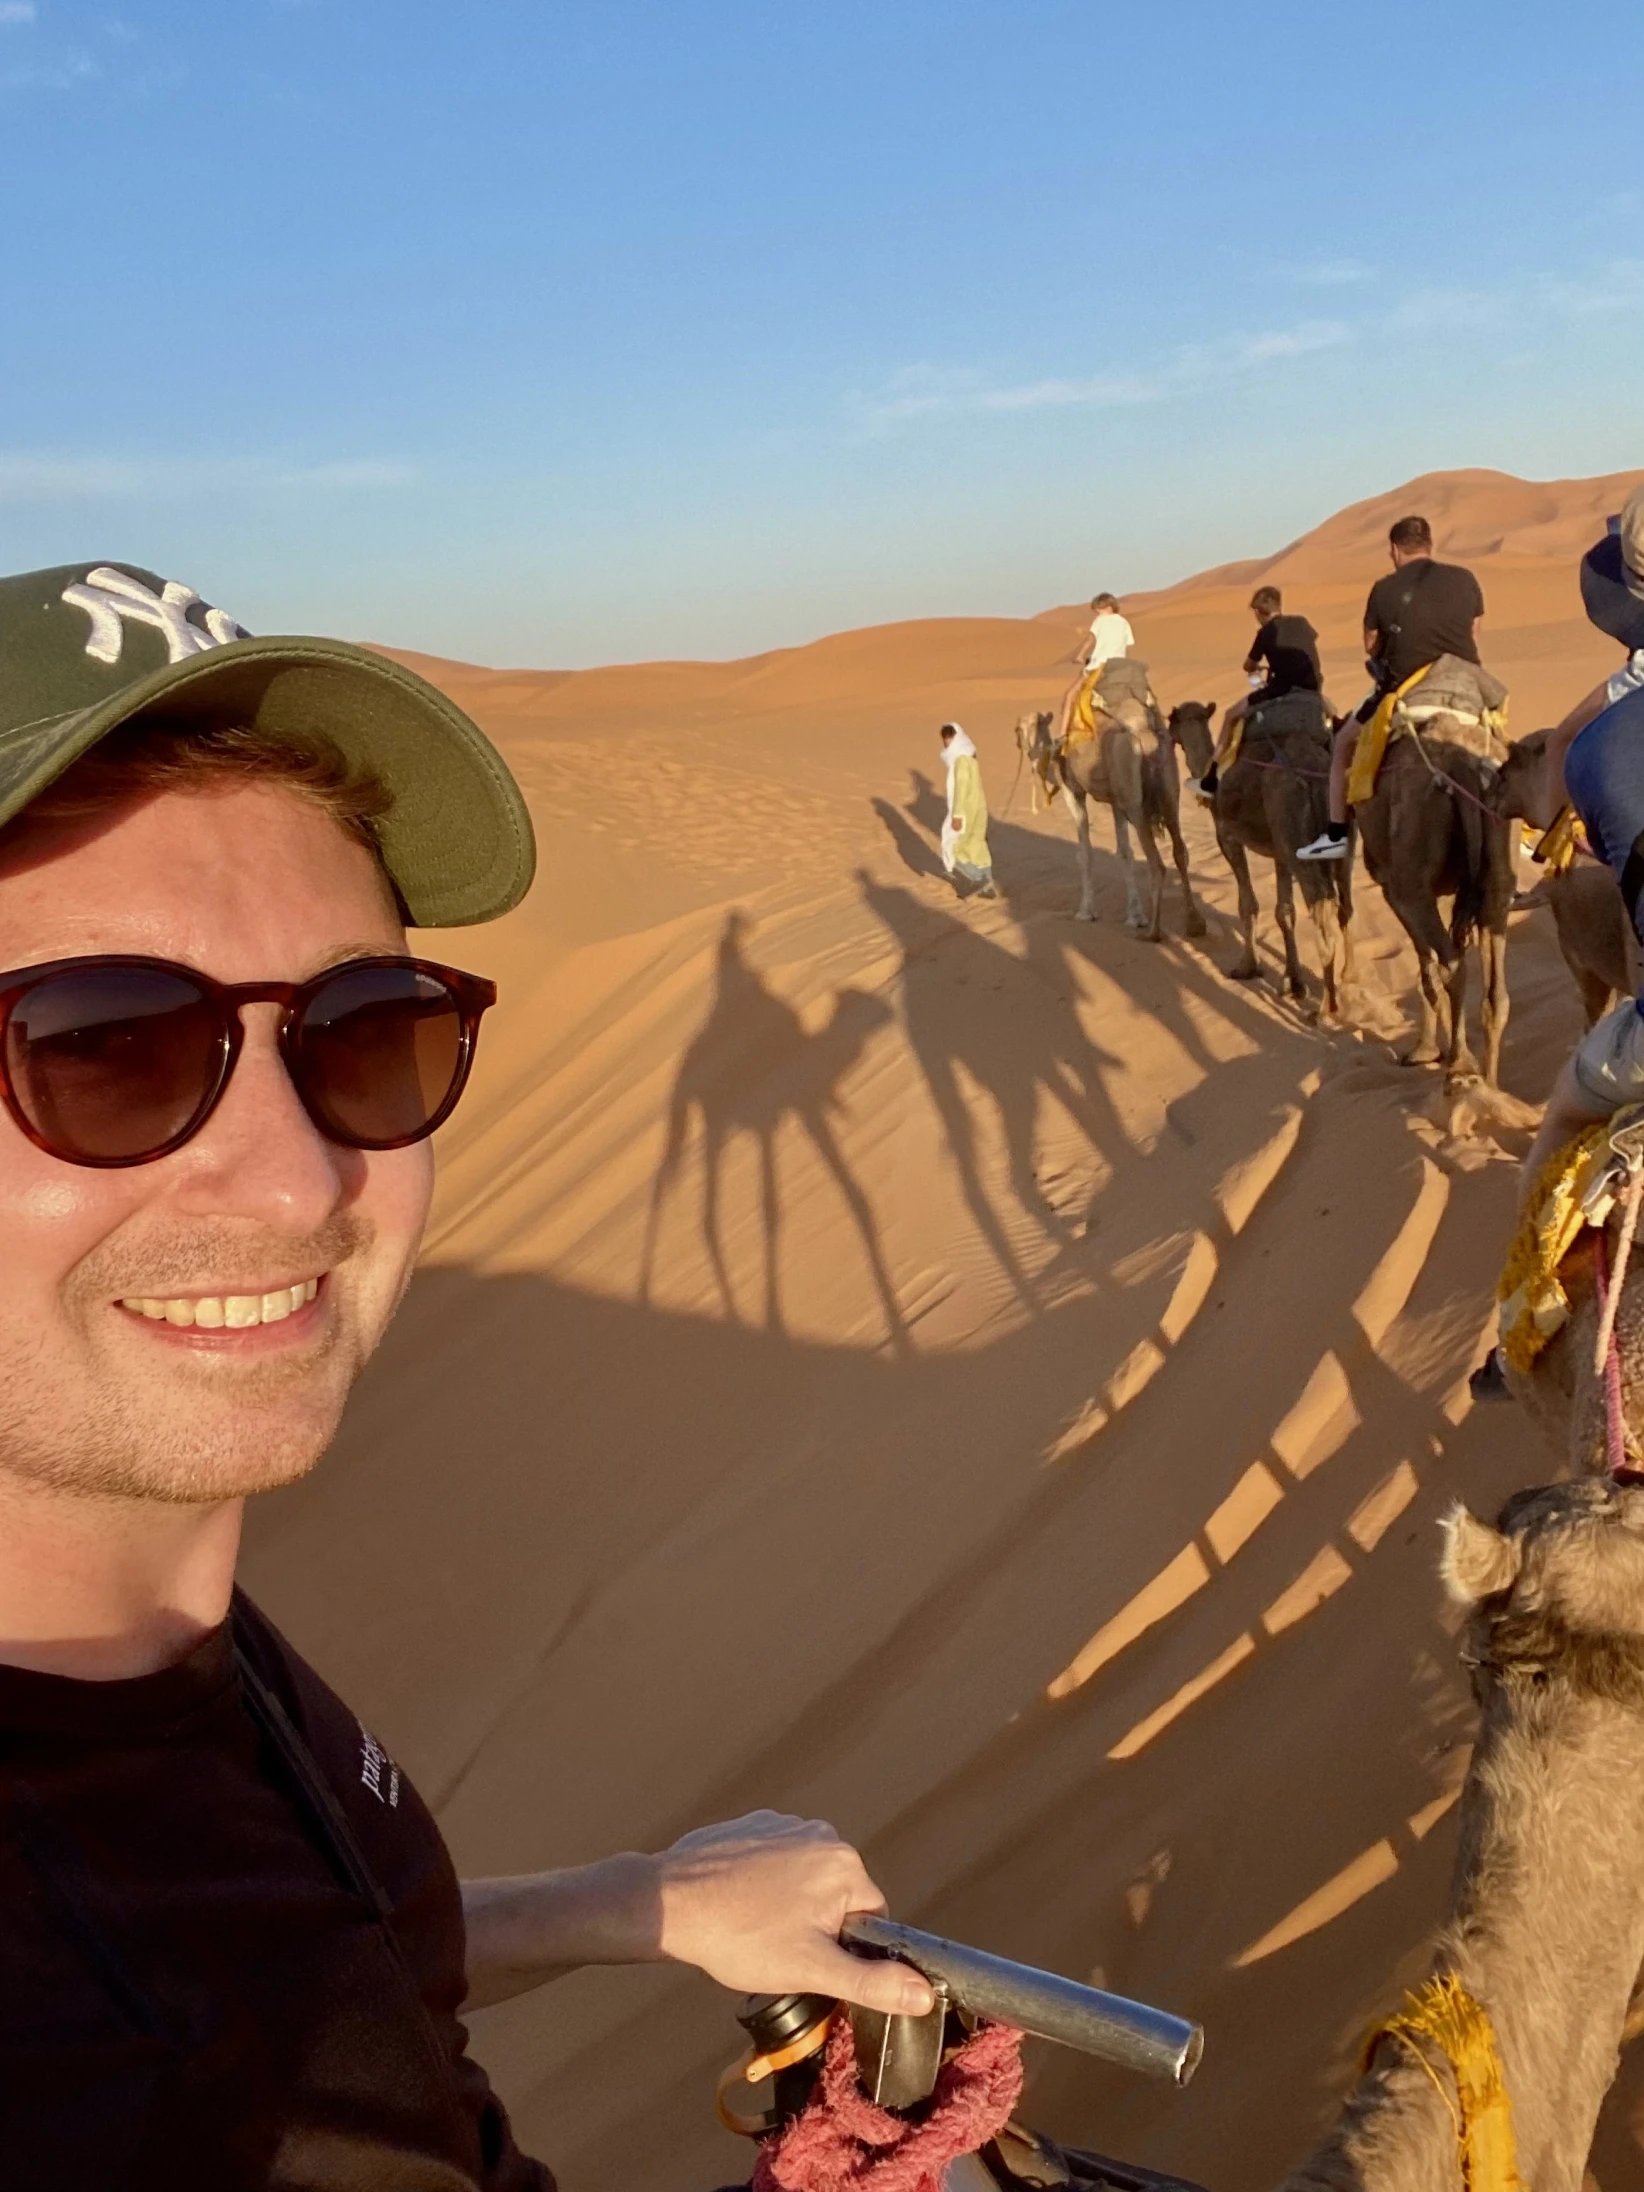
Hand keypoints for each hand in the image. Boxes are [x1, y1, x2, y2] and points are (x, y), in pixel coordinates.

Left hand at [655, 1810, 933, 2016]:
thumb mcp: (812, 1970)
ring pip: (805, 1880)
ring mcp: (784, 1823)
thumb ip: (871, 1981)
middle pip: (838, 1896)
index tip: (809, 1961)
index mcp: (845, 1864)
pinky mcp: (753, 1824)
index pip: (869, 1919)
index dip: (843, 1949)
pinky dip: (763, 1884)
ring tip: (754, 1928)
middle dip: (817, 1926)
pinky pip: (775, 1861)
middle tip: (779, 1949)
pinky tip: (738, 1904)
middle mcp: (821, 1832)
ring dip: (790, 1905)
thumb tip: (925, 1993)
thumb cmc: (741, 1938)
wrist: (670, 1903)